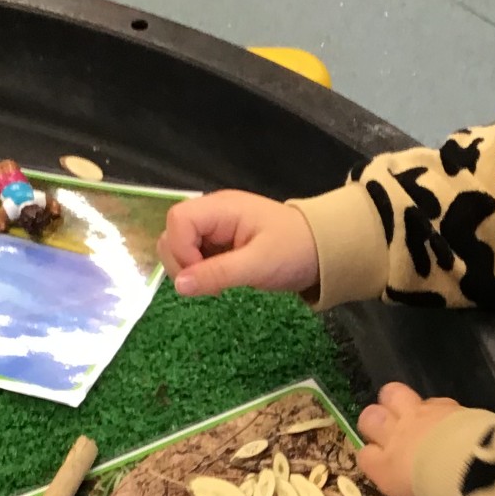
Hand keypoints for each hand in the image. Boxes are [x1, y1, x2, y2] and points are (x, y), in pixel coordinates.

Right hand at [157, 191, 319, 297]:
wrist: (322, 250)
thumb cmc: (294, 250)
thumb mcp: (259, 264)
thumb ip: (218, 273)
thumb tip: (179, 286)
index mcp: (221, 208)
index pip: (177, 219)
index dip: (180, 249)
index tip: (200, 274)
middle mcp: (212, 214)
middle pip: (172, 233)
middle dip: (181, 262)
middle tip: (209, 284)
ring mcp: (214, 229)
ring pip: (179, 246)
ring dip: (189, 269)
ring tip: (216, 284)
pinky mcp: (218, 244)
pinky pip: (194, 256)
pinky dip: (199, 272)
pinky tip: (219, 281)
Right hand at [357, 383, 462, 495]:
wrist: (470, 470)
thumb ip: (407, 482)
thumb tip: (409, 477)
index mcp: (385, 468)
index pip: (365, 455)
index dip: (372, 455)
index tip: (382, 460)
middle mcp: (396, 437)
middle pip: (370, 417)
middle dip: (375, 419)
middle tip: (388, 427)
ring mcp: (418, 416)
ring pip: (392, 393)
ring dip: (397, 399)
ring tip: (410, 410)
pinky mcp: (442, 405)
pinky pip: (430, 399)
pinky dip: (435, 407)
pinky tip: (445, 417)